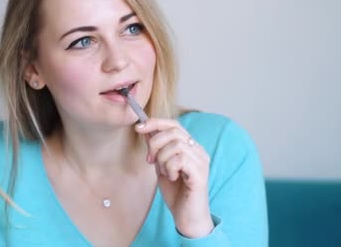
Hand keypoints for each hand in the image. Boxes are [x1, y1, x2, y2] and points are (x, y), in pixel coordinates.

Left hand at [135, 118, 213, 237]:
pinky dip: (170, 168)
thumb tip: (147, 131)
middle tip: (150, 160)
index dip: (155, 123)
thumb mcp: (162, 168)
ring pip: (175, 145)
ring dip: (163, 159)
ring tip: (165, 173)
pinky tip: (172, 178)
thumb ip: (157, 150)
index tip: (139, 127)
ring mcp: (202, 161)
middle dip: (155, 143)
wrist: (188, 219)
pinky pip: (180, 159)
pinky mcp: (201, 173)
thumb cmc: (177, 195)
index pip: (174, 124)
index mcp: (191, 148)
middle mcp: (199, 151)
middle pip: (174, 131)